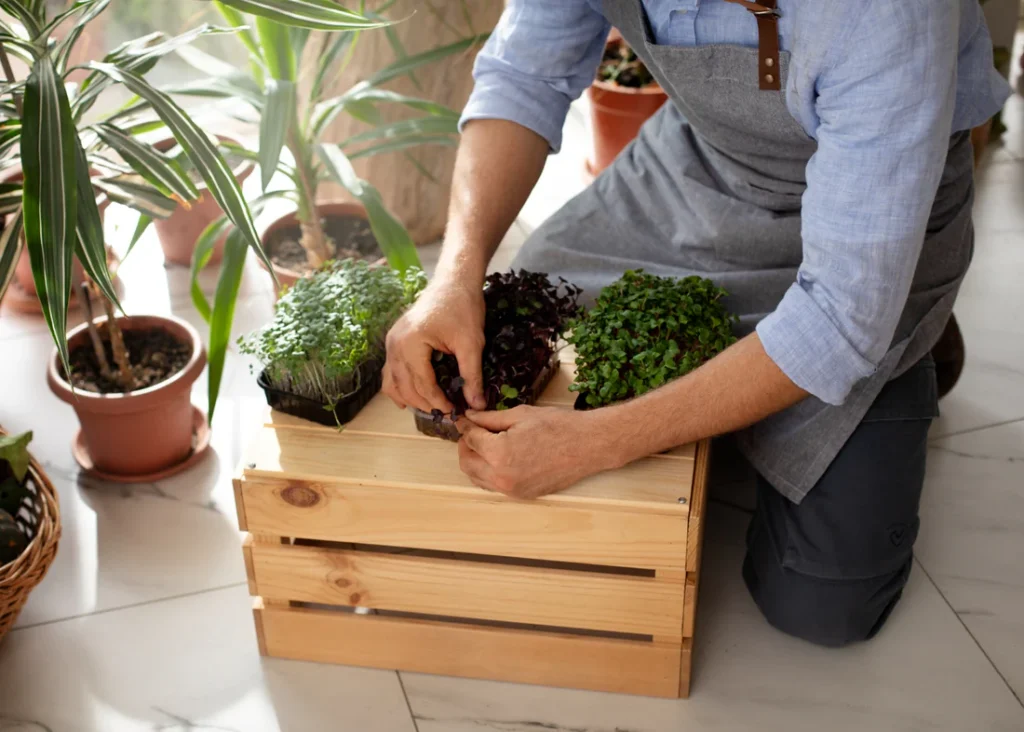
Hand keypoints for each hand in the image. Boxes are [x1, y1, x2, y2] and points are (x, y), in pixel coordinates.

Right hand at [384, 276, 485, 412]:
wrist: (453, 282)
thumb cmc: (463, 308)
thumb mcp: (471, 343)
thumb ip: (472, 376)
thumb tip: (477, 405)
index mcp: (411, 343)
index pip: (422, 385)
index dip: (439, 403)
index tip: (456, 413)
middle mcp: (394, 344)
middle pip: (405, 387)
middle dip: (425, 404)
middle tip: (447, 414)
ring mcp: (391, 342)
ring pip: (393, 383)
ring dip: (410, 399)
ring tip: (433, 408)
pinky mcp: (394, 341)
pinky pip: (390, 371)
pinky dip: (399, 387)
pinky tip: (411, 399)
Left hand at [456, 406, 611, 498]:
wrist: (588, 445)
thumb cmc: (559, 426)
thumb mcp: (520, 415)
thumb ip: (490, 418)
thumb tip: (470, 418)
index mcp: (499, 453)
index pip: (470, 439)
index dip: (465, 427)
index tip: (464, 420)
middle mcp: (502, 476)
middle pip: (467, 463)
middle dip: (466, 446)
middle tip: (472, 432)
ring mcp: (512, 489)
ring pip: (477, 478)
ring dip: (474, 461)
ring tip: (484, 444)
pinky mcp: (522, 495)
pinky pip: (493, 486)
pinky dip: (488, 473)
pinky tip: (497, 458)